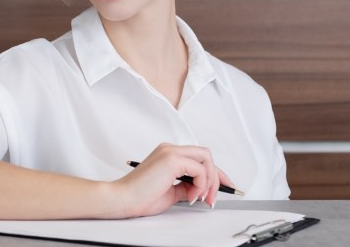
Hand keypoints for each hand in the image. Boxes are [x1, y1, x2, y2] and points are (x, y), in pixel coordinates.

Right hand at [113, 143, 231, 217]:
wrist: (123, 199)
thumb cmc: (140, 197)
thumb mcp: (171, 192)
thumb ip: (186, 187)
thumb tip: (200, 189)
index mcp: (168, 154)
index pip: (199, 158)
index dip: (215, 173)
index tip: (226, 185)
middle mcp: (170, 149)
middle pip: (206, 155)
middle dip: (216, 177)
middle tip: (213, 197)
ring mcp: (170, 152)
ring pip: (206, 158)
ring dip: (209, 181)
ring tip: (202, 198)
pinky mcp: (172, 159)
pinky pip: (199, 169)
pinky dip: (201, 184)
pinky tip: (191, 196)